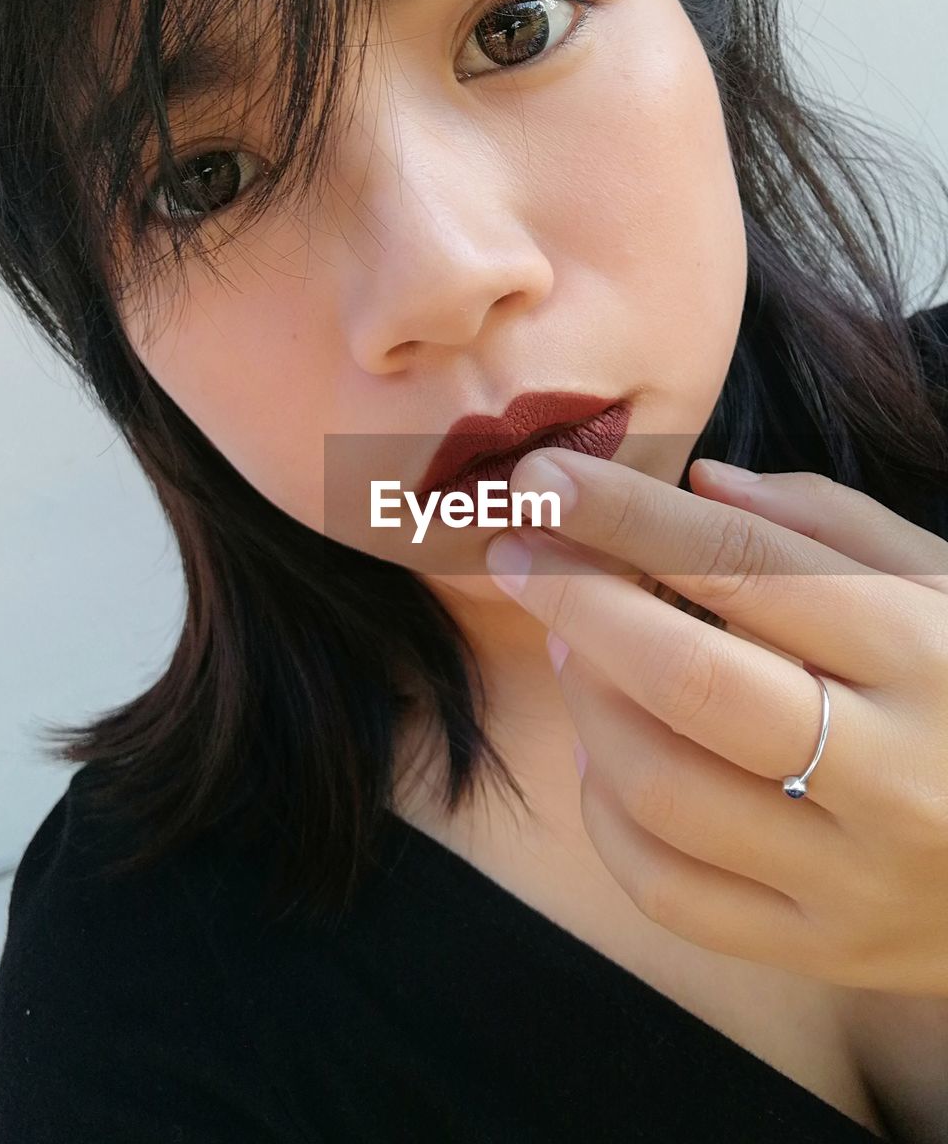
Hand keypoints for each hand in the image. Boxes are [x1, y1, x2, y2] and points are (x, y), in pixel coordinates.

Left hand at [484, 451, 947, 995]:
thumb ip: (830, 525)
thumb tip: (699, 486)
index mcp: (927, 653)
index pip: (745, 566)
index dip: (626, 514)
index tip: (544, 477)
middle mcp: (893, 771)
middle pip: (686, 679)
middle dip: (576, 601)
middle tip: (517, 549)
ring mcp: (853, 875)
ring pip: (660, 787)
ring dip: (585, 700)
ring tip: (571, 645)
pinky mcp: (820, 946)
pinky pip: (668, 889)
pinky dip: (607, 810)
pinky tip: (604, 753)